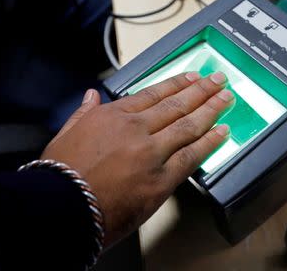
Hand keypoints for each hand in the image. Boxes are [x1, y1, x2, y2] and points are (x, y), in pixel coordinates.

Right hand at [42, 72, 233, 245]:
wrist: (62, 208)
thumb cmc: (61, 174)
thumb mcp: (65, 134)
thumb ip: (83, 113)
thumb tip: (91, 95)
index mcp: (114, 116)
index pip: (153, 94)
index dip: (177, 84)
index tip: (193, 77)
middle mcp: (136, 129)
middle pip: (177, 105)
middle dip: (201, 90)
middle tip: (219, 80)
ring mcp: (151, 153)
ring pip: (188, 126)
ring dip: (211, 110)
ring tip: (226, 99)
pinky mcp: (161, 179)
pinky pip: (191, 157)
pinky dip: (209, 143)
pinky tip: (222, 132)